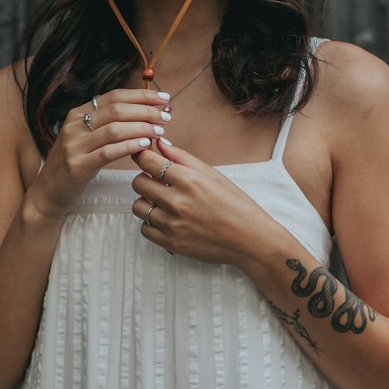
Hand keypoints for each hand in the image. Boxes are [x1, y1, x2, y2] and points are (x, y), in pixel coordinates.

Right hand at [26, 87, 171, 220]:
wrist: (47, 193)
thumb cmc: (74, 165)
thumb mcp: (86, 139)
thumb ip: (107, 125)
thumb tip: (143, 113)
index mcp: (77, 114)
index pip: (114, 96)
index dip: (141, 95)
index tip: (164, 98)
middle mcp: (74, 125)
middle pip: (117, 110)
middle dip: (146, 110)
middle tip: (166, 116)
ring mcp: (74, 145)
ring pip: (114, 128)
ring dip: (141, 127)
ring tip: (160, 131)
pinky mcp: (78, 165)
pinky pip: (108, 151)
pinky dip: (128, 145)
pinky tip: (144, 144)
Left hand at [130, 139, 274, 265]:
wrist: (250, 239)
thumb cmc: (236, 206)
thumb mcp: (213, 175)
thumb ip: (183, 158)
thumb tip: (160, 145)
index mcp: (189, 180)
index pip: (147, 161)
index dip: (142, 156)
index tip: (144, 158)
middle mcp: (177, 201)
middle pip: (138, 182)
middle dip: (145, 178)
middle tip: (156, 181)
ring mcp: (172, 224)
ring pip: (138, 207)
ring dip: (146, 201)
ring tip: (163, 202)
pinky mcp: (171, 243)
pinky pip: (144, 229)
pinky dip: (151, 223)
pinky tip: (166, 219)